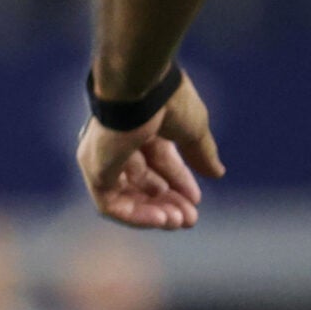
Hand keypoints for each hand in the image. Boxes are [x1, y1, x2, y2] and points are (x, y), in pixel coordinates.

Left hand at [77, 69, 223, 228]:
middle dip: (169, 203)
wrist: (141, 88)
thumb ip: (200, 153)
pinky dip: (136, 215)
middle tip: (190, 218)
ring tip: (179, 220)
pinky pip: (110, 203)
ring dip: (155, 213)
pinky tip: (162, 219)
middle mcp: (118, 141)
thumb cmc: (167, 101)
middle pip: (142, 183)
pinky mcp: (94, 168)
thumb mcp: (193, 130)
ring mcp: (103, 155)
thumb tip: (216, 173)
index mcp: (141, 127)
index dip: (179, 184)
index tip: (197, 201)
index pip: (158, 163)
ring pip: (126, 196)